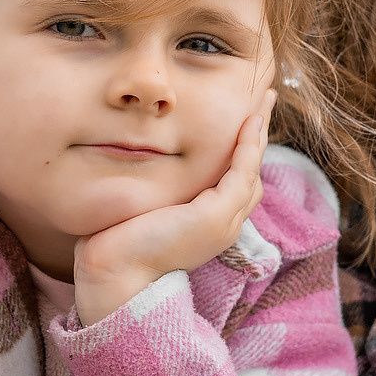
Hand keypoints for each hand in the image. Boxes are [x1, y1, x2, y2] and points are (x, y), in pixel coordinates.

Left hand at [71, 93, 274, 325]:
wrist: (111, 275)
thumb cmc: (113, 245)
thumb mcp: (139, 209)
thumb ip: (152, 189)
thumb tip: (136, 162)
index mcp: (206, 225)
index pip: (236, 182)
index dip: (243, 151)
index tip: (242, 119)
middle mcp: (222, 225)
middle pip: (252, 174)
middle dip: (259, 136)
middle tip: (264, 101)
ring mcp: (222, 223)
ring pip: (251, 170)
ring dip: (259, 134)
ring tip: (263, 102)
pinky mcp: (214, 216)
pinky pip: (241, 173)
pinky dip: (248, 146)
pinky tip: (249, 122)